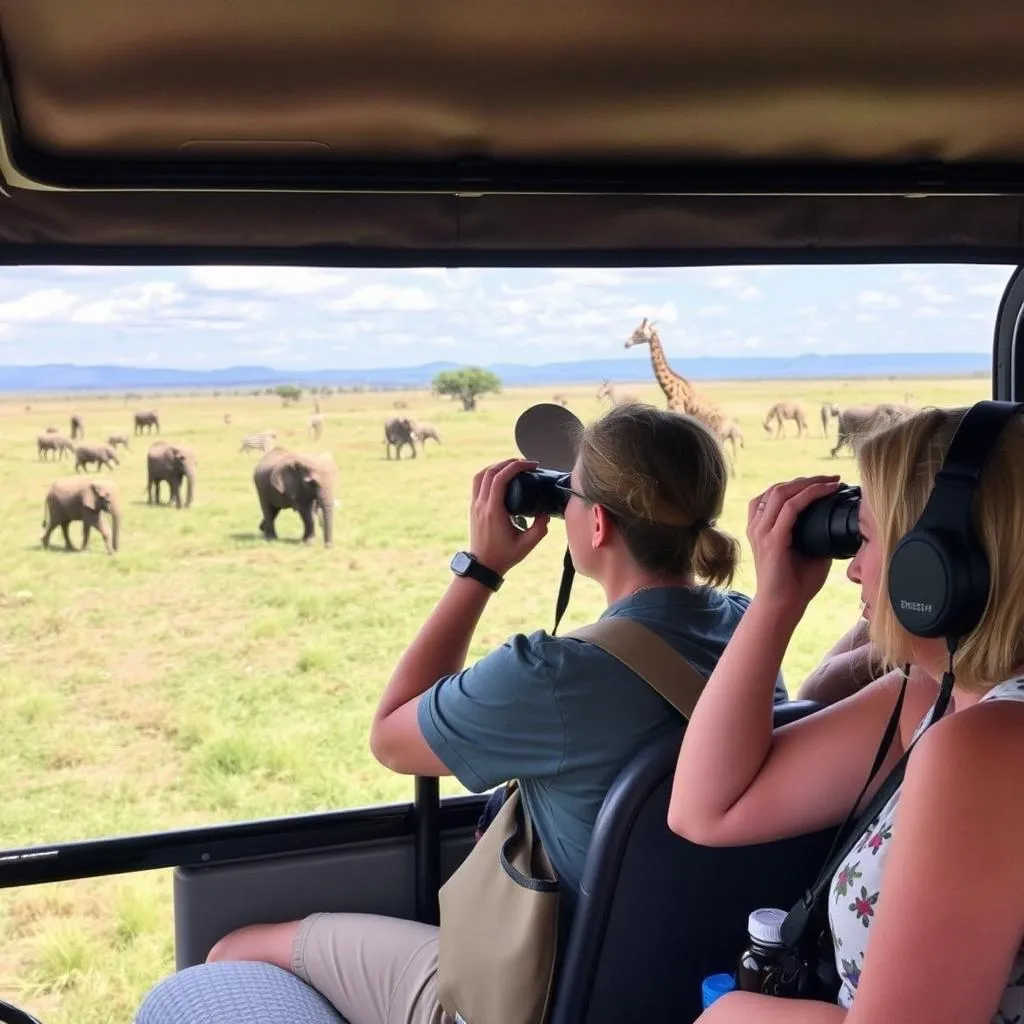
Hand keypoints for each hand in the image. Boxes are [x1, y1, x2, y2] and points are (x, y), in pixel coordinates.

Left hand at [469, 459, 550, 576]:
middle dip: (508, 463)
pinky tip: (501, 479)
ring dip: (496, 466)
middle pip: (490, 472)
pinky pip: (478, 484)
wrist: (482, 566)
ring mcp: (475, 505)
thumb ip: (540, 528)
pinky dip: (489, 475)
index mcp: (493, 510)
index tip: (532, 465)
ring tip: (512, 467)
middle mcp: (481, 505)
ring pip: (480, 475)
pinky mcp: (473, 508)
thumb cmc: (504, 556)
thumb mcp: (527, 544)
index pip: (500, 478)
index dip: (516, 467)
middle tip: (525, 464)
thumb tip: (546, 514)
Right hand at [747, 476, 840, 614]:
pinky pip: (791, 508)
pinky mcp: (772, 540)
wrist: (782, 607)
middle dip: (806, 479)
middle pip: (777, 488)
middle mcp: (757, 527)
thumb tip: (839, 521)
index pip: (774, 495)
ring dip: (808, 483)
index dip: (797, 484)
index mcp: (761, 528)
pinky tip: (826, 492)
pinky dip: (810, 495)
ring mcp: (762, 532)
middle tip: (832, 478)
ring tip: (830, 481)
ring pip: (782, 492)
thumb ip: (816, 534)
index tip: (824, 482)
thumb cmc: (795, 585)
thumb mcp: (808, 552)